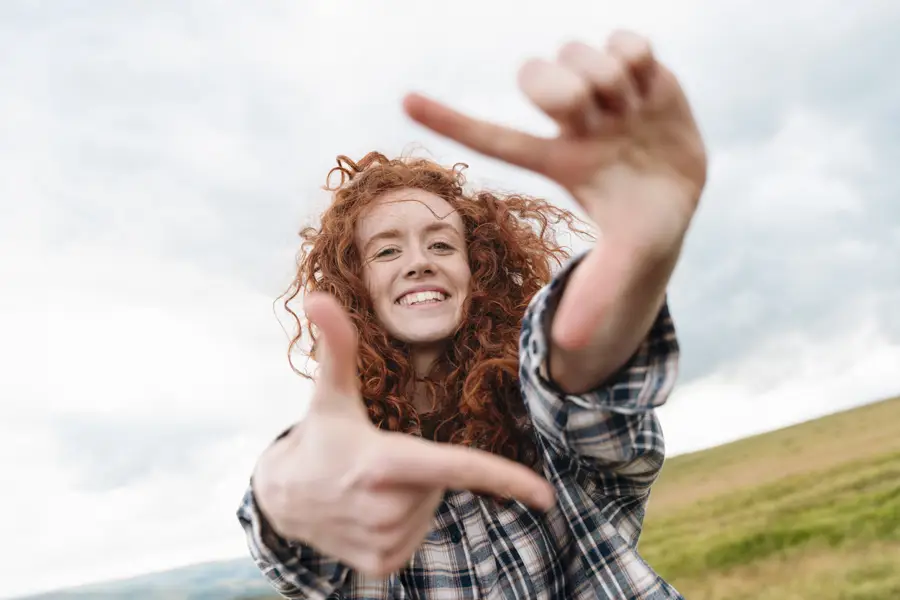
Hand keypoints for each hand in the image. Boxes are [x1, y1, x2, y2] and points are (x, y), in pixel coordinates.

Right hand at [252, 293, 555, 576]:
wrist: (281, 498)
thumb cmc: (319, 438)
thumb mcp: (330, 393)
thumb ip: (336, 344)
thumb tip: (317, 296)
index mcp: (384, 464)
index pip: (459, 469)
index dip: (507, 480)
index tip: (548, 496)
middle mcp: (386, 509)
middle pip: (443, 484)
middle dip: (424, 470)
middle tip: (381, 460)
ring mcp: (382, 542)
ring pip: (430, 511)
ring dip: (413, 498)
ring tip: (371, 486)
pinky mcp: (380, 565)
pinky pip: (416, 539)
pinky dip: (402, 524)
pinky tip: (369, 512)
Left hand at [403, 30, 706, 347]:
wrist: (687, 192)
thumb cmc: (644, 227)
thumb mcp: (626, 259)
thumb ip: (595, 295)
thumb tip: (567, 351)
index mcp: (555, 161)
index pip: (493, 137)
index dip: (449, 120)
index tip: (404, 102)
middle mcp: (570, 121)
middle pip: (536, 79)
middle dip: (559, 91)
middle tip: (588, 115)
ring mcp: (602, 91)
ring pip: (579, 53)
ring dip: (606, 81)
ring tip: (630, 111)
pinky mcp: (639, 68)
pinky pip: (625, 40)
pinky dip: (636, 59)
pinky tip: (647, 89)